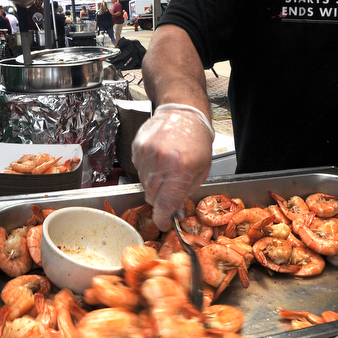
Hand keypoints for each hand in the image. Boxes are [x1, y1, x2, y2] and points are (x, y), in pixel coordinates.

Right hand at [131, 103, 214, 230]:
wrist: (183, 113)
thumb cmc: (196, 141)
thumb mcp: (200, 171)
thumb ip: (185, 193)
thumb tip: (174, 214)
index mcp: (180, 169)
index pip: (164, 205)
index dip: (162, 219)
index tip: (163, 223)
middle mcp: (161, 162)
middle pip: (152, 197)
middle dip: (160, 199)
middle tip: (170, 189)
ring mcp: (146, 153)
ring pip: (144, 184)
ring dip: (154, 183)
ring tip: (166, 168)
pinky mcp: (137, 147)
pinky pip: (138, 169)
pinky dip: (147, 169)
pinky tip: (158, 159)